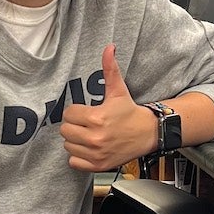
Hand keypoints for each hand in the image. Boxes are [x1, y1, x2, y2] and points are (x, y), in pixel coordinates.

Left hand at [60, 44, 154, 171]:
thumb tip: (109, 47)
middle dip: (74, 126)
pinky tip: (90, 148)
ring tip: (89, 135)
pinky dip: (79, 157)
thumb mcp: (118, 90)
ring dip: (76, 141)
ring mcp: (96, 154)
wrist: (147, 134)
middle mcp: (95, 138)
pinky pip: (74, 162)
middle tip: (87, 124)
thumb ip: (110, 69)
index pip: (68, 114)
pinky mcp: (97, 165)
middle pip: (65, 131)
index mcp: (96, 118)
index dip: (76, 112)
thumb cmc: (129, 112)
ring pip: (68, 146)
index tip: (86, 113)